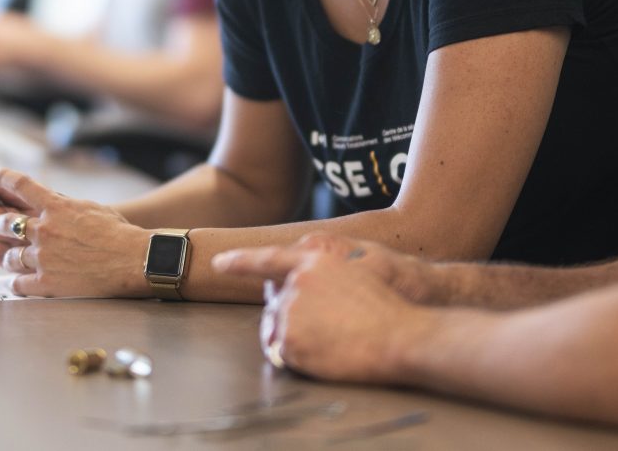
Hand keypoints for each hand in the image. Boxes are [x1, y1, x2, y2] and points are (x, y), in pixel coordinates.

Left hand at [0, 162, 149, 297]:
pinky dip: (17, 281)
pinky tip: (21, 280)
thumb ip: (63, 205)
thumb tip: (47, 200)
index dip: (0, 178)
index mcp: (56, 207)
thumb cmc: (118, 233)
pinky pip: (18, 282)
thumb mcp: (89, 208)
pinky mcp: (47, 282)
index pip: (20, 185)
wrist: (134, 260)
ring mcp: (43, 257)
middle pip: (4, 222)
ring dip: (10, 255)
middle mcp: (45, 230)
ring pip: (9, 255)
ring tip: (15, 256)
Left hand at [216, 241, 433, 383]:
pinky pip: (283, 353)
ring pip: (278, 329)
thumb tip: (301, 280)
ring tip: (332, 341)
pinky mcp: (290, 342)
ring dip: (296, 338)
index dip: (240, 261)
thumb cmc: (387, 306)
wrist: (399, 335)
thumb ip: (323, 270)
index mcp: (312, 262)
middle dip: (290, 315)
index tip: (219, 263)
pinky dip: (299, 358)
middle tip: (323, 327)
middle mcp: (296, 284)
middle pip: (276, 303)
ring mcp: (291, 313)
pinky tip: (326, 354)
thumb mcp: (358, 268)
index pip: (267, 260)